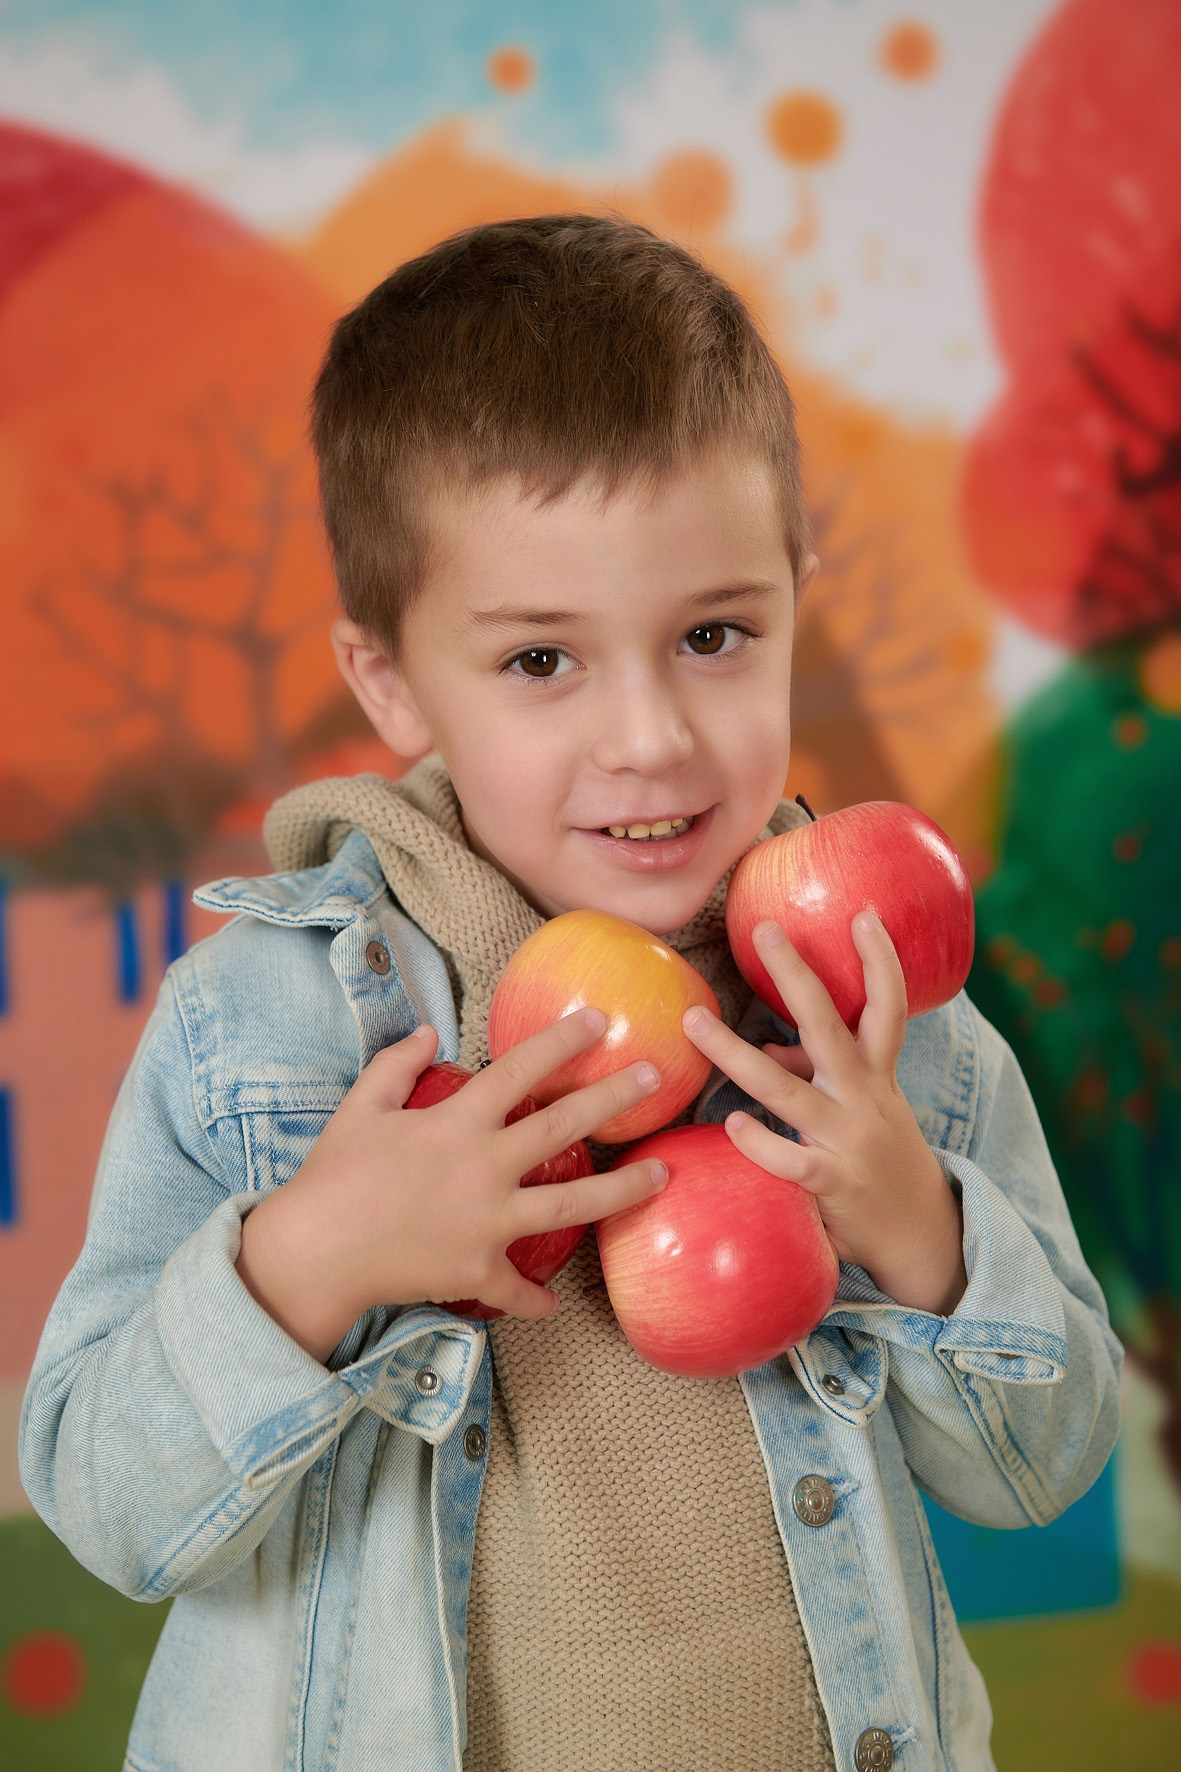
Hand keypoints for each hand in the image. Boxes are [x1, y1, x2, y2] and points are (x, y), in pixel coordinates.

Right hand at [236, 1009, 669, 1360]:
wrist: (314, 1252)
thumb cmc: (333, 1175)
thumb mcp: (361, 1108)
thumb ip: (396, 1066)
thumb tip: (427, 1031)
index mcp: (456, 1122)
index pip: (520, 1070)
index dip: (562, 1042)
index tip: (599, 1021)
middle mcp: (483, 1168)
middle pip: (563, 1127)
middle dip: (613, 1098)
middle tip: (655, 1077)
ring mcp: (487, 1223)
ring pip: (572, 1207)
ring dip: (622, 1190)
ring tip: (662, 1175)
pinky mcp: (479, 1272)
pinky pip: (518, 1288)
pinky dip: (536, 1299)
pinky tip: (554, 1305)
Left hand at [683, 914, 966, 1316]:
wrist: (923, 1237)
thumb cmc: (879, 1159)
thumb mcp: (860, 1109)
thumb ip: (813, 1075)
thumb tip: (760, 1049)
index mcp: (878, 1076)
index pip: (888, 1007)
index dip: (880, 960)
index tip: (863, 914)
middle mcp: (864, 1098)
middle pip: (828, 1026)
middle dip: (796, 976)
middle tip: (764, 931)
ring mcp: (846, 1139)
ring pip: (783, 1090)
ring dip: (733, 1055)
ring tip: (694, 1024)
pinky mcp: (830, 1182)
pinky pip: (785, 1158)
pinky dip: (756, 1139)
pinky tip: (731, 1122)